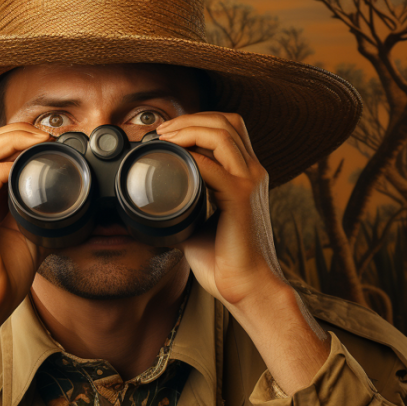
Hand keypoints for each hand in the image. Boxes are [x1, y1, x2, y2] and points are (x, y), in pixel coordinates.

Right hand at [0, 119, 50, 391]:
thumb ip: (29, 211)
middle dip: (14, 131)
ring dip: (13, 139)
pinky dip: (10, 166)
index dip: (9, 138)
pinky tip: (30, 166)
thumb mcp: (19, 235)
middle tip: (46, 134)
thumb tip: (60, 198)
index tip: (41, 138)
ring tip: (41, 140)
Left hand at [155, 112, 287, 309]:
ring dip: (189, 130)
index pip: (229, 129)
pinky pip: (214, 166)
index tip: (168, 132)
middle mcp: (252, 173)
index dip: (199, 122)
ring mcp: (249, 183)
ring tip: (166, 138)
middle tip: (163, 130)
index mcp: (246, 175)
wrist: (247, 287)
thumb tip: (154, 198)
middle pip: (228, 122)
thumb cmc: (225, 259)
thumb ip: (185, 203)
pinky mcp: (241, 199)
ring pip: (223, 134)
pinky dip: (190, 158)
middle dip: (191, 118)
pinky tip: (173, 159)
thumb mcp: (199, 221)